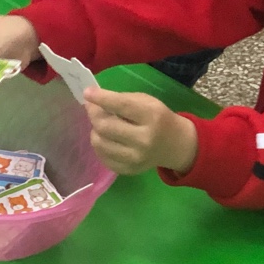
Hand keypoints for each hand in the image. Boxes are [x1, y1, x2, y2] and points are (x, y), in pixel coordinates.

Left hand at [82, 87, 197, 175]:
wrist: (176, 145)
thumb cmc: (158, 118)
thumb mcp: (147, 102)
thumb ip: (121, 99)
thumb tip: (92, 101)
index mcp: (152, 117)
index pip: (122, 106)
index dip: (102, 99)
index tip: (87, 93)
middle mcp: (144, 140)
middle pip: (105, 127)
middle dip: (94, 115)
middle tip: (92, 108)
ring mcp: (136, 158)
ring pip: (99, 143)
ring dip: (95, 130)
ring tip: (102, 125)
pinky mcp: (129, 170)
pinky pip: (102, 157)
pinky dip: (100, 145)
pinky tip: (107, 139)